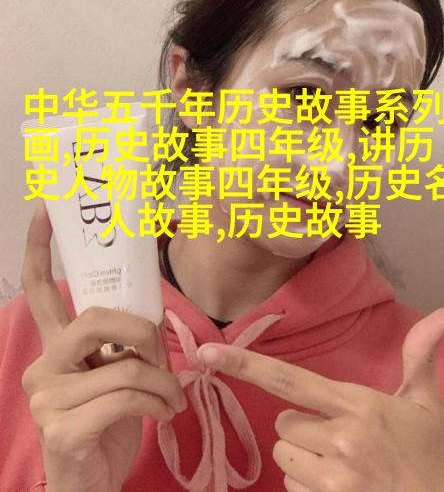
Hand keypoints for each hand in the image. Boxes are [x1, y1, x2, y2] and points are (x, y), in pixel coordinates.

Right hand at [21, 200, 186, 491]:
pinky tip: (162, 415)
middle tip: (159, 353)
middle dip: (140, 331)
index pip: (41, 290)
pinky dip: (158, 404)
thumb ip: (125, 345)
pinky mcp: (62, 428)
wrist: (91, 485)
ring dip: (162, 382)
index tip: (45, 211)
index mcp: (56, 347)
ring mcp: (47, 397)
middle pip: (93, 318)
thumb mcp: (116, 376)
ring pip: (124, 365)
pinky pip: (128, 397)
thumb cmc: (108, 424)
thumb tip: (155, 323)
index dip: (41, 250)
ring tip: (171, 398)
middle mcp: (43, 365)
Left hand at [197, 309, 443, 490]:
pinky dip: (308, 485)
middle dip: (303, 427)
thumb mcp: (425, 403)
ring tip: (343, 461)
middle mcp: (339, 440)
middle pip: (283, 422)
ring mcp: (332, 478)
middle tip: (340, 435)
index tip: (208, 352)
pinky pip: (292, 487)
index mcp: (357, 405)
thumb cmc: (429, 456)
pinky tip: (341, 485)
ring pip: (284, 457)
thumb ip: (420, 355)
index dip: (246, 363)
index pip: (289, 379)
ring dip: (304, 458)